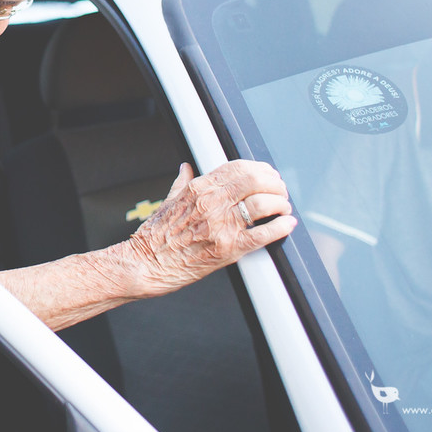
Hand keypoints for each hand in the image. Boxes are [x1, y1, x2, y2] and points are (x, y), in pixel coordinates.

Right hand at [125, 160, 295, 296]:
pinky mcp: (227, 249)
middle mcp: (211, 202)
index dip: (258, 169)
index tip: (267, 174)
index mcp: (198, 188)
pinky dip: (279, 228)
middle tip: (280, 190)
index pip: (237, 167)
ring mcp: (220, 225)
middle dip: (274, 183)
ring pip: (263, 203)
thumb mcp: (168, 201)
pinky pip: (261, 234)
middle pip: (254, 180)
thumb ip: (181, 182)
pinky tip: (287, 225)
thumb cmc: (154, 236)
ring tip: (284, 208)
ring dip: (280, 203)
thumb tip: (186, 167)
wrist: (145, 264)